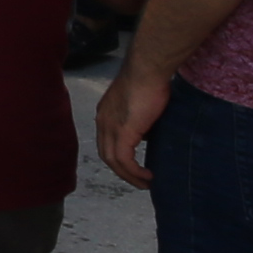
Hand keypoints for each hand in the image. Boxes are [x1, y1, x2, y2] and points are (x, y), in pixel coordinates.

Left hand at [95, 67, 171, 191]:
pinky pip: (124, 160)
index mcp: (105, 113)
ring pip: (113, 161)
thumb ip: (140, 119)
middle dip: (122, 171)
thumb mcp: (142, 103)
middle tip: (139, 180)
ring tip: (145, 183)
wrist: (148, 69)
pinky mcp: (122, 131)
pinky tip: (147, 176)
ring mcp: (110, 126)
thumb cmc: (150, 79)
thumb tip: (147, 134)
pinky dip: (134, 172)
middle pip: (106, 154)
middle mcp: (102, 121)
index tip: (133, 166)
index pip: (106, 141)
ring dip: (129, 176)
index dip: (118, 156)